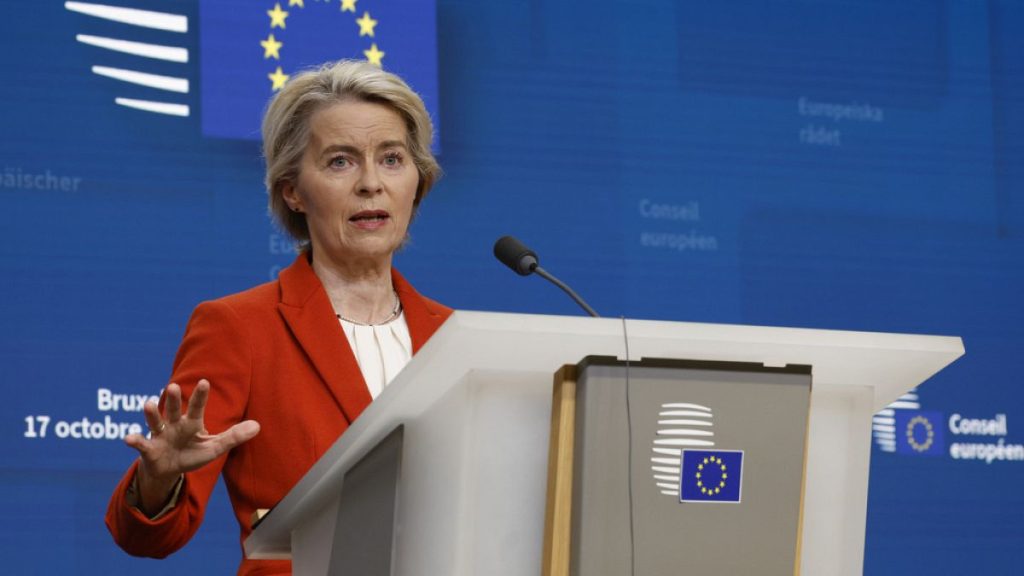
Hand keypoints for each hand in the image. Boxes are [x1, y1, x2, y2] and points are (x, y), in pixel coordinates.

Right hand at [124, 379, 259, 513]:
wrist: (169, 471)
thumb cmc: (193, 454)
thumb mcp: (215, 448)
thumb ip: (234, 437)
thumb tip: (258, 426)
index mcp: (192, 423)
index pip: (198, 407)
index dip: (201, 396)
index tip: (204, 381)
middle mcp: (175, 425)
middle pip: (174, 410)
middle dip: (174, 399)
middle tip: (174, 386)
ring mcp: (160, 436)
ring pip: (156, 422)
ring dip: (152, 414)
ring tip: (148, 404)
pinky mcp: (149, 450)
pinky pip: (141, 444)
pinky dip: (135, 440)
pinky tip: (128, 438)